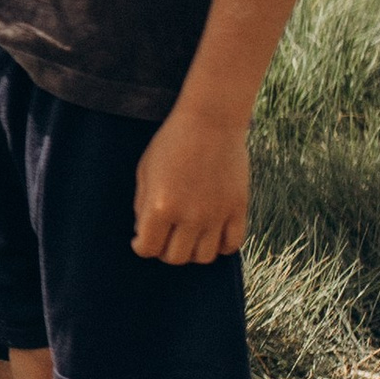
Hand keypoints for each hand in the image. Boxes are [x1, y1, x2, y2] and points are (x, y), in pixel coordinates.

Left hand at [132, 105, 249, 261]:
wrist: (211, 120)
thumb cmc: (172, 142)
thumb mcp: (145, 171)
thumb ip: (142, 206)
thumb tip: (144, 232)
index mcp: (160, 206)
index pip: (147, 249)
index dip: (141, 246)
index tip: (142, 238)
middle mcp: (189, 216)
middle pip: (175, 258)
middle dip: (164, 250)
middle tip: (164, 236)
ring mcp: (216, 215)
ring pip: (204, 257)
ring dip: (192, 251)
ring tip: (187, 235)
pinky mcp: (238, 209)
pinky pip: (232, 245)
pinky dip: (220, 246)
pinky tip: (211, 233)